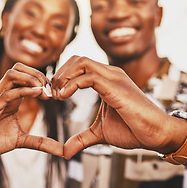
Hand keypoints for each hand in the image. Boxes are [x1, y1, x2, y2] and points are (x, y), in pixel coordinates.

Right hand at [0, 63, 62, 168]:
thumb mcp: (21, 140)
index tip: (52, 94)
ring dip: (31, 78)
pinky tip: (37, 93)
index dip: (42, 80)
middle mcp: (4, 93)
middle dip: (38, 74)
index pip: (26, 77)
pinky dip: (24, 90)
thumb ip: (40, 142)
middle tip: (49, 90)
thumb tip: (60, 150)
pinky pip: (8, 93)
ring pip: (12, 73)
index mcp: (11, 98)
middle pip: (20, 68)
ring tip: (43, 91)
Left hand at [52, 56, 181, 158]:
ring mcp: (113, 78)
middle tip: (54, 92)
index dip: (63, 75)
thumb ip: (82, 138)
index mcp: (106, 79)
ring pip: (82, 62)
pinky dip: (72, 84)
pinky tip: (66, 96)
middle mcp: (110, 73)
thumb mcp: (100, 132)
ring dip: (64, 76)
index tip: (55, 93)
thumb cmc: (132, 129)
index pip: (79, 64)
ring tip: (59, 95)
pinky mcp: (116, 87)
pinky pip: (89, 77)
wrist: (155, 134)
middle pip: (77, 59)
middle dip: (60, 73)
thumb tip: (66, 151)